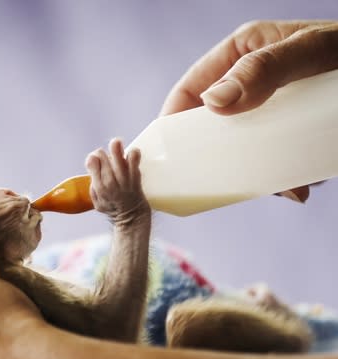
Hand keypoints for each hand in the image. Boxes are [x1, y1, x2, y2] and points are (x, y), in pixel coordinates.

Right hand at [85, 138, 148, 225]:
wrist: (132, 216)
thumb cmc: (113, 208)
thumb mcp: (96, 202)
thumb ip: (93, 186)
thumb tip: (93, 171)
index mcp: (98, 186)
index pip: (91, 160)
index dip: (94, 157)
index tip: (98, 161)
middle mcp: (109, 180)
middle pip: (102, 154)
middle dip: (104, 153)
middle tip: (109, 159)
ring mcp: (123, 177)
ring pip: (117, 152)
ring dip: (116, 146)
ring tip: (117, 146)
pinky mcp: (135, 175)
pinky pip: (134, 156)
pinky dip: (133, 153)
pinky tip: (131, 156)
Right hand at [160, 20, 337, 201]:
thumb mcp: (309, 53)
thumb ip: (263, 70)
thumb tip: (213, 102)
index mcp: (240, 54)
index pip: (190, 90)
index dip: (172, 123)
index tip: (166, 157)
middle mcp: (249, 82)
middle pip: (212, 125)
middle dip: (217, 156)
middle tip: (222, 181)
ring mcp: (270, 107)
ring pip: (241, 146)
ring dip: (253, 172)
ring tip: (282, 186)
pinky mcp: (290, 128)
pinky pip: (270, 156)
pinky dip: (280, 176)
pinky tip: (298, 184)